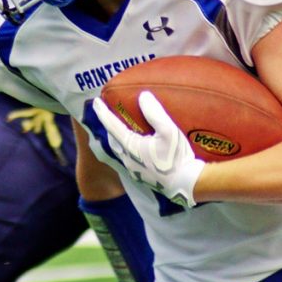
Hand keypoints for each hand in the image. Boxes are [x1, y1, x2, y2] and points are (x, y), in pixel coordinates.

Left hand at [92, 91, 204, 207]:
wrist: (186, 185)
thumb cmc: (177, 157)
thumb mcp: (169, 131)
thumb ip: (154, 113)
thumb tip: (143, 96)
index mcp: (130, 147)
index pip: (112, 126)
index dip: (103, 113)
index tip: (95, 102)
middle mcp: (127, 159)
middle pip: (113, 139)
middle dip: (109, 126)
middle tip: (109, 114)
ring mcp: (132, 170)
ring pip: (120, 150)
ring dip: (118, 138)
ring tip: (122, 127)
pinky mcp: (140, 177)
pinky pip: (127, 158)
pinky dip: (127, 148)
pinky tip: (135, 145)